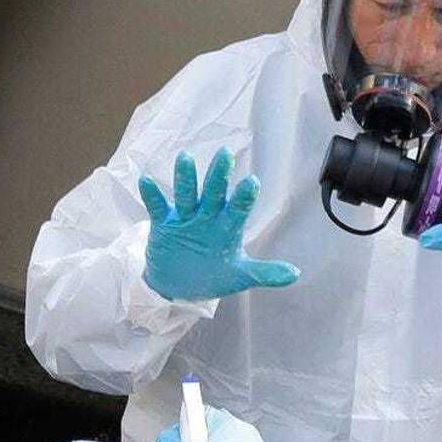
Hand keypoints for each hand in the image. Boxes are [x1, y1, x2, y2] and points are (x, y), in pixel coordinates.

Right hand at [138, 148, 299, 300]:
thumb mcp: (240, 277)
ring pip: (186, 195)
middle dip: (218, 176)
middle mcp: (208, 217)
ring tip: (184, 158)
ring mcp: (186, 218)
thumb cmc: (213, 274)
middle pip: (214, 193)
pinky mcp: (165, 225)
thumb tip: (296, 274)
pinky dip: (152, 196)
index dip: (244, 196)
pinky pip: (158, 207)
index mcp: (228, 227)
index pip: (238, 208)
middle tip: (224, 154)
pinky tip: (146, 181)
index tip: (251, 182)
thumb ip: (265, 273)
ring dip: (185, 179)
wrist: (179, 286)